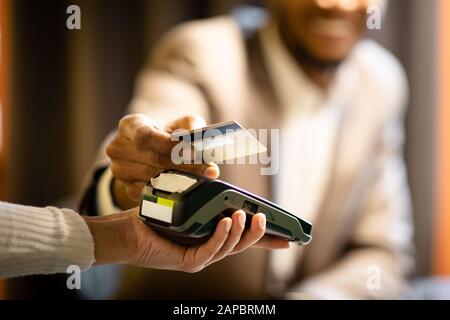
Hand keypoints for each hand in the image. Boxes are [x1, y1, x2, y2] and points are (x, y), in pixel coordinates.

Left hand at [83, 208, 289, 271]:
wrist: (128, 230)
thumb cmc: (155, 215)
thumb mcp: (188, 204)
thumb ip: (206, 200)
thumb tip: (222, 181)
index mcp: (212, 237)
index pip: (244, 239)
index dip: (266, 238)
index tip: (288, 236)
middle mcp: (209, 249)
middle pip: (243, 245)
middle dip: (259, 234)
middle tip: (266, 219)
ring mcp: (200, 258)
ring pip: (230, 248)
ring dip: (241, 231)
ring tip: (247, 215)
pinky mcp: (188, 261)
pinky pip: (211, 250)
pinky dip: (222, 236)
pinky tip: (227, 221)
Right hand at [107, 114, 218, 208]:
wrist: (153, 150)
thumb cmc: (168, 135)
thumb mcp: (181, 124)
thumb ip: (193, 128)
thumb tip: (204, 145)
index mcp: (129, 125)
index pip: (145, 136)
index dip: (169, 145)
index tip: (193, 150)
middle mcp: (118, 147)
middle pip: (153, 159)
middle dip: (183, 164)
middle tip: (206, 166)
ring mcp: (120, 170)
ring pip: (153, 178)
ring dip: (181, 178)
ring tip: (202, 175)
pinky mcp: (127, 188)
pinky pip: (151, 192)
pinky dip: (172, 191)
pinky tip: (187, 186)